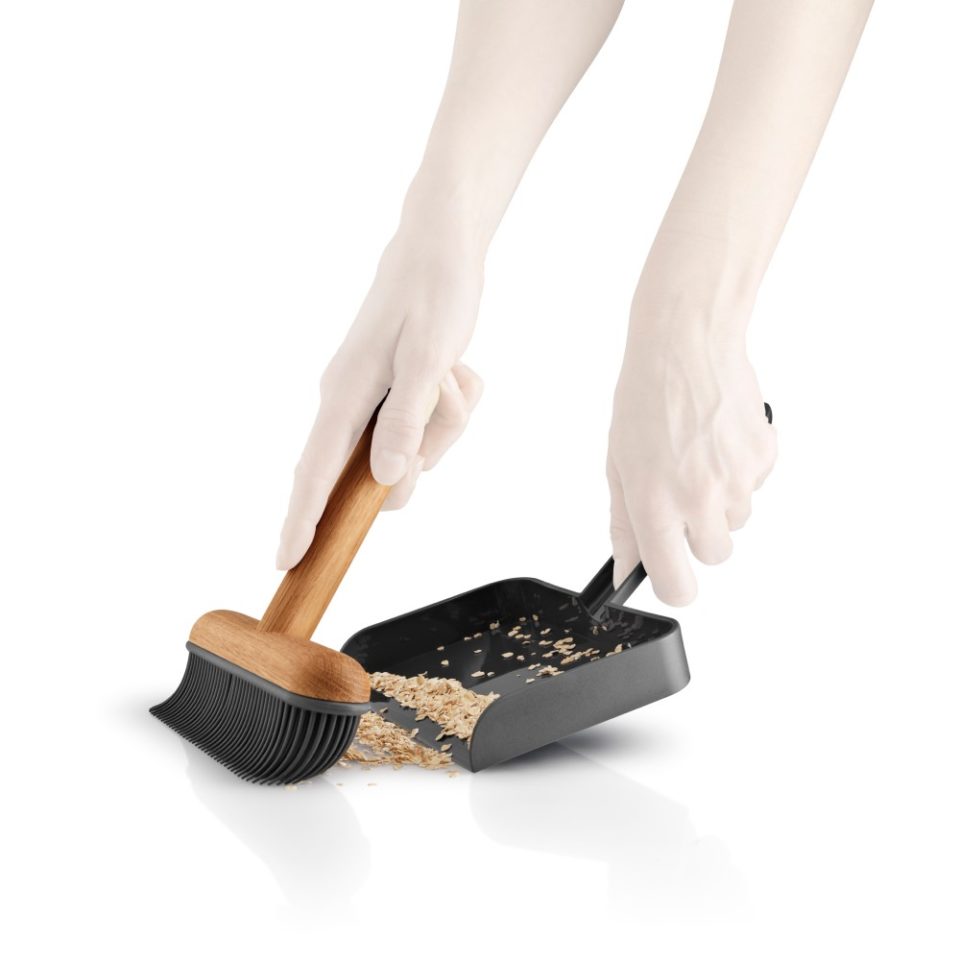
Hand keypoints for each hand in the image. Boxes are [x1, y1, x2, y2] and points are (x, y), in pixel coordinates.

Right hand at [275, 220, 483, 569]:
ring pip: (412, 449)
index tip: (287, 560)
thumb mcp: (427, 358)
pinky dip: (449, 406)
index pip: (315, 472)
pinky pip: (427, 426)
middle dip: (420, 452)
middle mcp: (350, 403)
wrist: (439, 249)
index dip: (301, 519)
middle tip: (442, 397)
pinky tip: (455, 369)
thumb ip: (405, 420)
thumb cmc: (431, 295)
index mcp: (345, 395)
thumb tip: (386, 476)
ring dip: (443, 421)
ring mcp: (372, 399)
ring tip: (451, 371)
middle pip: (377, 472)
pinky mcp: (394, 393)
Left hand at [607, 324, 775, 604]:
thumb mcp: (618, 466)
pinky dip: (740, 472)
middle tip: (680, 494)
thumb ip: (624, 525)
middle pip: (714, 556)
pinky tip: (718, 440)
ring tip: (697, 456)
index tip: (671, 576)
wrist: (685, 345)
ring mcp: (737, 479)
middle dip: (698, 535)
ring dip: (719, 500)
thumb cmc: (645, 400)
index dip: (674, 586)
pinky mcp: (764, 457)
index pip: (676, 584)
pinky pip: (755, 486)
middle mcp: (699, 499)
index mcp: (655, 505)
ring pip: (736, 520)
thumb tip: (625, 570)